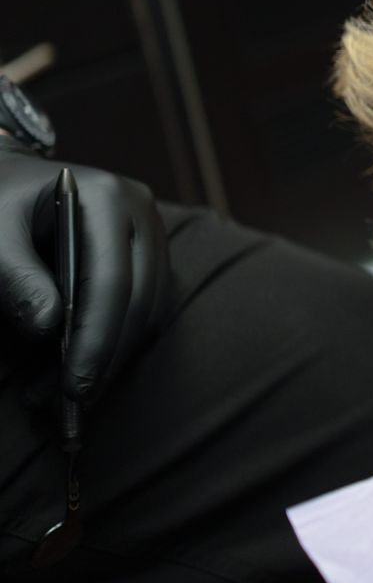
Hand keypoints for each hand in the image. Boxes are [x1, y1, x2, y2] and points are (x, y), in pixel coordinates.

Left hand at [0, 145, 168, 403]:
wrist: (7, 179)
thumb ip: (14, 276)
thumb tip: (47, 328)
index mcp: (106, 196)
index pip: (112, 278)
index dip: (96, 336)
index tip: (74, 387)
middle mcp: (141, 212)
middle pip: (141, 299)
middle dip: (107, 356)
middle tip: (70, 403)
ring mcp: (150, 233)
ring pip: (149, 309)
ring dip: (112, 357)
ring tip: (63, 395)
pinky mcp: (147, 255)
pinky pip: (144, 308)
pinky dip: (115, 343)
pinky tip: (79, 368)